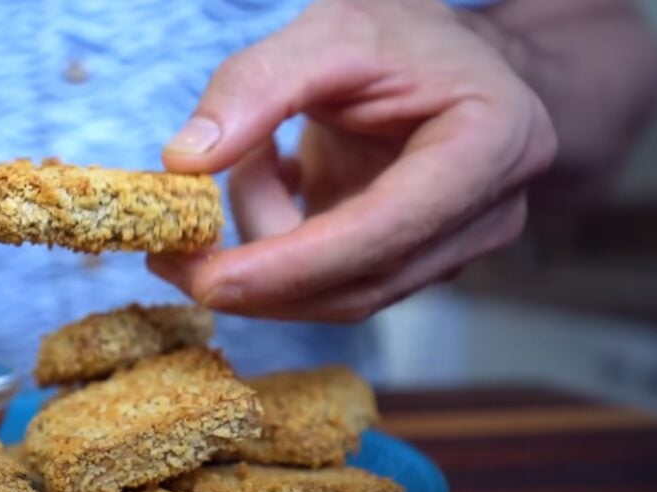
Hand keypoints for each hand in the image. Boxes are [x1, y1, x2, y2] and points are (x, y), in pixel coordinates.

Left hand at [150, 0, 556, 321]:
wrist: (450, 59)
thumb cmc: (404, 39)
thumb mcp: (331, 32)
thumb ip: (256, 85)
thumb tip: (183, 161)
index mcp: (488, 146)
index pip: (384, 231)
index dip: (293, 265)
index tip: (208, 279)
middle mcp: (486, 215)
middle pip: (359, 286)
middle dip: (257, 282)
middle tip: (168, 259)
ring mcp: (456, 251)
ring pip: (337, 294)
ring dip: (265, 251)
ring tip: (256, 163)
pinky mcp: (415, 266)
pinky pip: (330, 283)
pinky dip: (281, 244)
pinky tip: (281, 176)